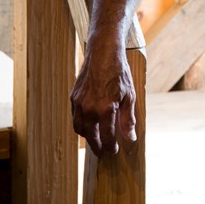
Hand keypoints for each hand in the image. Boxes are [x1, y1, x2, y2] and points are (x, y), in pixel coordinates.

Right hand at [70, 42, 136, 156]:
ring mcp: (79, 103)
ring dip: (87, 137)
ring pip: (79, 128)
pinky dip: (81, 124)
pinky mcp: (73, 97)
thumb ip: (128, 119)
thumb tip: (130, 138)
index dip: (110, 147)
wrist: (103, 52)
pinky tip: (89, 124)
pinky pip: (75, 117)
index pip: (106, 138)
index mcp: (106, 109)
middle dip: (97, 146)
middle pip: (90, 137)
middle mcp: (89, 108)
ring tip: (95, 140)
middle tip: (103, 151)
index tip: (113, 151)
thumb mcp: (130, 95)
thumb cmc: (119, 72)